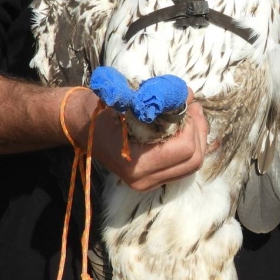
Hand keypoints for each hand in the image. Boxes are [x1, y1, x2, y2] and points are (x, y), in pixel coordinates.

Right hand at [65, 88, 207, 191]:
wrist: (80, 126)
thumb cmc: (101, 110)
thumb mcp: (126, 99)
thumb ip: (157, 98)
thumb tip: (188, 95)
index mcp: (137, 164)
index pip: (185, 149)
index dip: (192, 124)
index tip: (187, 103)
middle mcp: (144, 180)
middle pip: (193, 160)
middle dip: (199, 131)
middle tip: (194, 108)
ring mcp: (148, 183)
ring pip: (192, 166)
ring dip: (198, 139)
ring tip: (191, 115)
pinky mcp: (152, 180)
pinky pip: (183, 167)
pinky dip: (190, 147)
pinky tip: (185, 129)